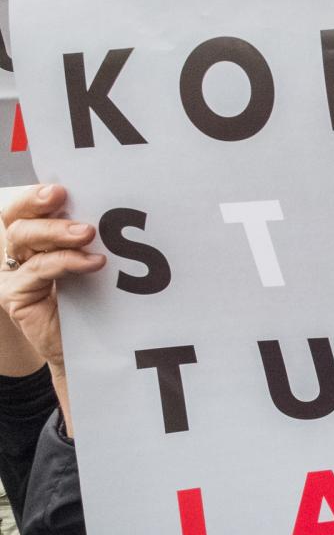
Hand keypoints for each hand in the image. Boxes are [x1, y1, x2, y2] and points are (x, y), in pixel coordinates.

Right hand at [0, 184, 104, 370]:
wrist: (92, 347)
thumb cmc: (97, 301)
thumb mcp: (95, 262)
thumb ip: (93, 239)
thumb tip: (118, 209)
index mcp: (37, 238)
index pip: (29, 208)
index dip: (37, 195)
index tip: (60, 187)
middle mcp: (20, 253)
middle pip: (19, 219)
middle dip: (39, 204)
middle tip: (63, 197)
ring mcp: (15, 274)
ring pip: (24, 240)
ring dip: (56, 232)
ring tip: (88, 232)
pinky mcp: (16, 296)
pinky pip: (37, 271)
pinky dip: (65, 262)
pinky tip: (92, 262)